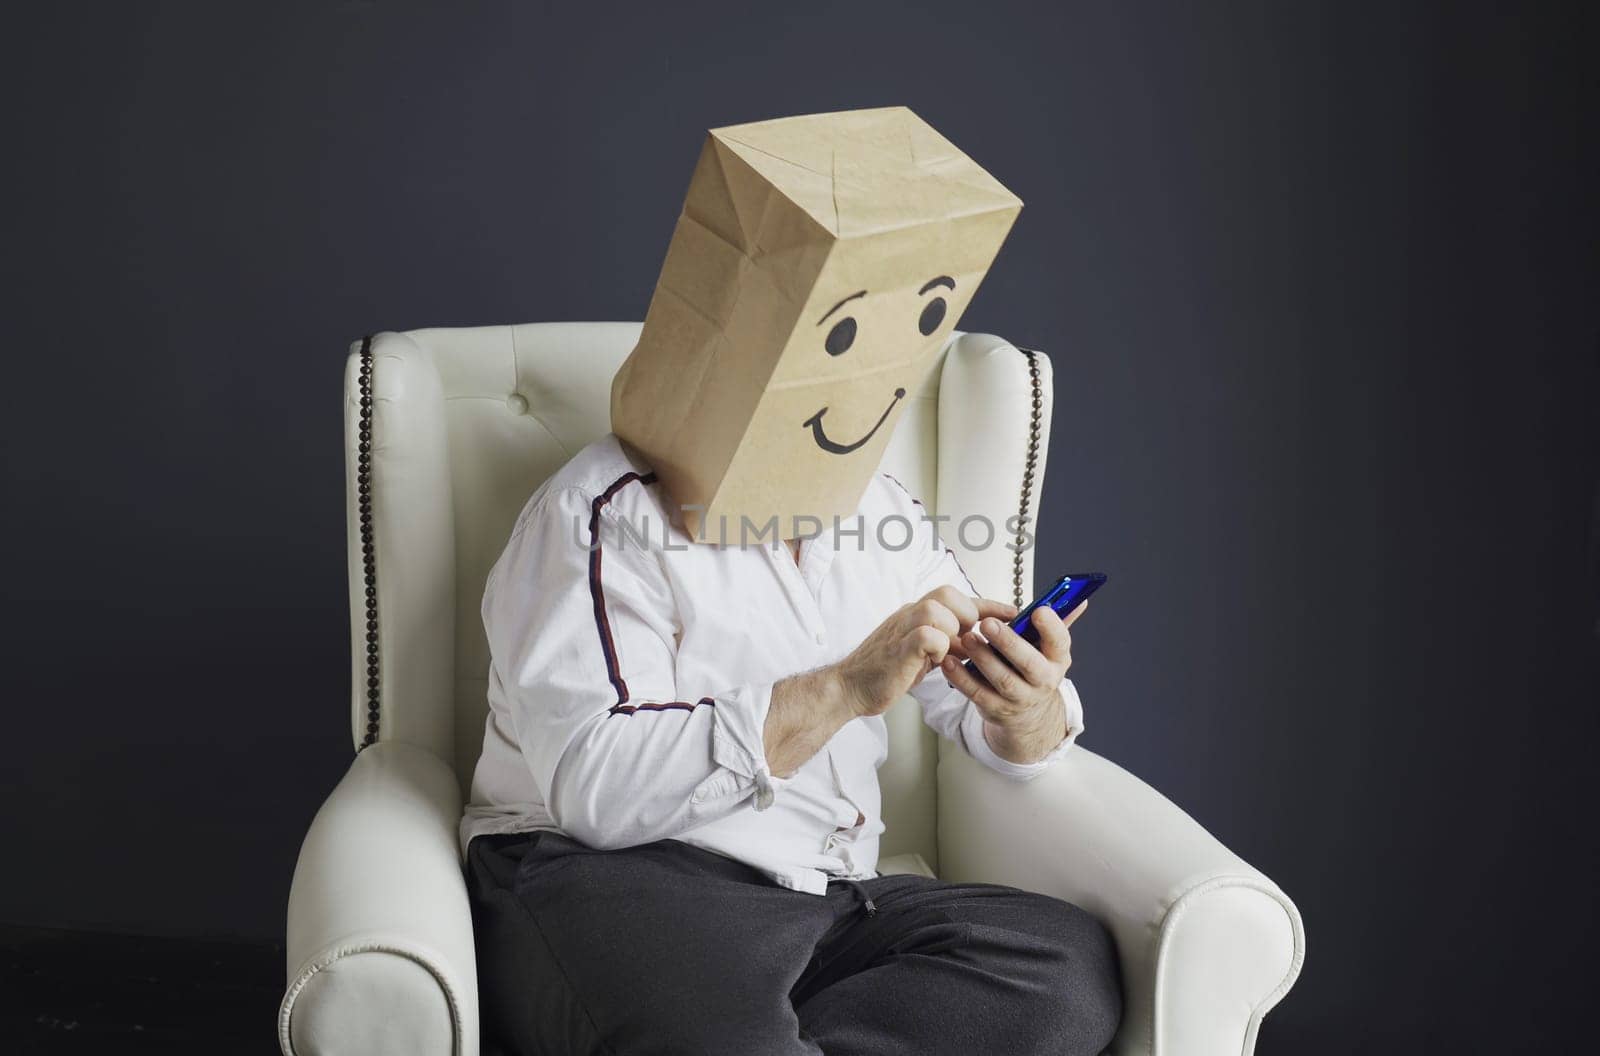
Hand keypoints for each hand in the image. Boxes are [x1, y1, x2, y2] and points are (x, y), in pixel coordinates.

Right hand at [833, 586, 1016, 718]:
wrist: (850, 687)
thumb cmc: (884, 672)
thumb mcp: (920, 652)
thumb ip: (943, 642)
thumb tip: (972, 642)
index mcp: (915, 613)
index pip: (956, 597)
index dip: (987, 604)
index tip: (1012, 612)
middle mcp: (909, 614)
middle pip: (947, 593)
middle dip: (966, 616)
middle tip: (967, 641)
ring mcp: (901, 628)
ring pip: (937, 610)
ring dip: (952, 632)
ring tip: (949, 653)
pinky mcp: (899, 648)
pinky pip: (927, 635)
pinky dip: (938, 648)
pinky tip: (935, 663)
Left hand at [941, 600, 1085, 760]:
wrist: (1028, 714)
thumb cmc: (1034, 669)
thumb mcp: (1050, 648)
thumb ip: (1059, 621)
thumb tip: (1080, 598)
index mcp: (1057, 660)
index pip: (1060, 643)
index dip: (1051, 627)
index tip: (1038, 611)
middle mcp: (1042, 681)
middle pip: (1029, 664)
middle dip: (1009, 643)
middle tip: (988, 623)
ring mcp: (1019, 698)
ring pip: (1003, 680)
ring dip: (983, 659)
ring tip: (967, 639)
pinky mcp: (996, 709)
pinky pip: (977, 694)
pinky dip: (962, 678)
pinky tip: (950, 662)